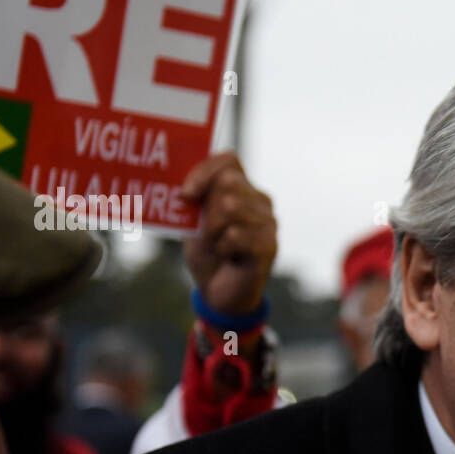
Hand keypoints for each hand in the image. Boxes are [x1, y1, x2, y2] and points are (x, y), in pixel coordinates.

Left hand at [181, 152, 277, 315]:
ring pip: (231, 208)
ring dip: (212, 231)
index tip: (185, 194)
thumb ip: (196, 198)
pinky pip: (236, 235)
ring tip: (217, 247)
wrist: (220, 293)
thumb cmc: (208, 253)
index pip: (229, 160)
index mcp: (243, 189)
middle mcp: (261, 201)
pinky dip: (222, 249)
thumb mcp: (195, 221)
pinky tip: (228, 258)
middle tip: (204, 232)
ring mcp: (269, 223)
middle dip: (207, 208)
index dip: (204, 172)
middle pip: (228, 182)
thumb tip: (184, 185)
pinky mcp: (270, 246)